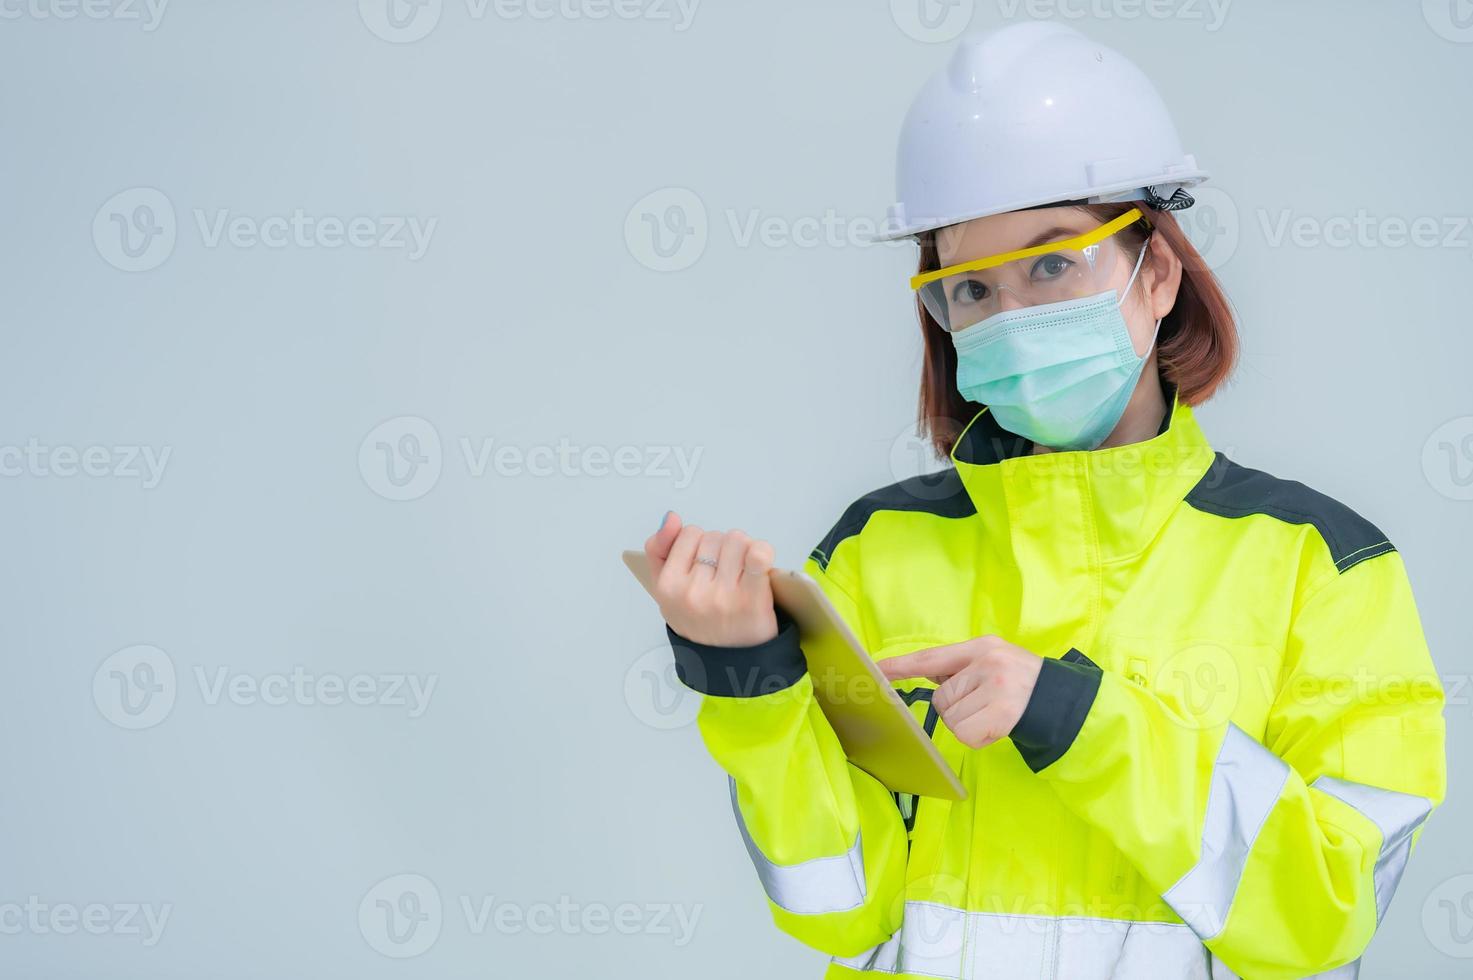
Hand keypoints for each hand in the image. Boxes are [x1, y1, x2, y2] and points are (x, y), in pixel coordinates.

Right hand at [642, 511, 778, 646]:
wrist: (729, 661)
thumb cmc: (700, 621)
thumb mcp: (666, 592)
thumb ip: (659, 551)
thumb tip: (672, 517)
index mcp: (668, 587)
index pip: (688, 534)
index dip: (700, 544)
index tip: (704, 563)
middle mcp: (693, 592)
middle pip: (714, 537)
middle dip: (722, 549)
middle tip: (725, 573)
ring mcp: (723, 596)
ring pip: (737, 541)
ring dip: (743, 550)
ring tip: (742, 572)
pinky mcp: (752, 599)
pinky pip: (758, 557)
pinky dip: (762, 552)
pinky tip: (760, 558)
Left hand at [878, 636, 1043, 748]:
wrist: (1061, 701)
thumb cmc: (1021, 682)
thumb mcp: (994, 661)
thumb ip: (961, 667)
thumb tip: (926, 675)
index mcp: (982, 647)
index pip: (932, 657)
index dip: (902, 666)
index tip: (877, 670)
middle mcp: (988, 664)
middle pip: (942, 698)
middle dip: (957, 707)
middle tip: (983, 705)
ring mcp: (996, 689)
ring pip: (951, 718)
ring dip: (967, 723)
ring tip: (992, 714)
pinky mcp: (1002, 715)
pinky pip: (966, 734)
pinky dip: (977, 737)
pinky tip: (995, 727)